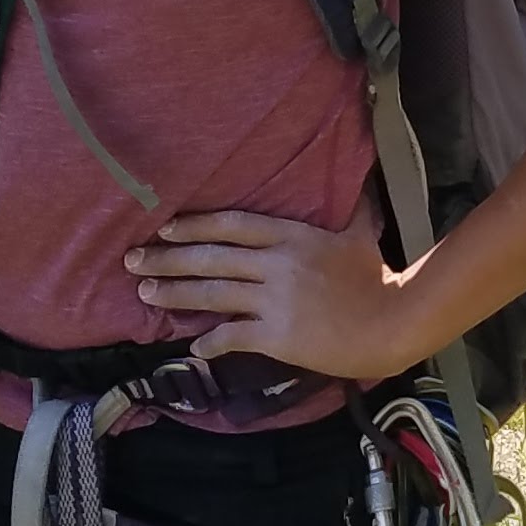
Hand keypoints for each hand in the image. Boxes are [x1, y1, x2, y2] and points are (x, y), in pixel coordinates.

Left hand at [125, 196, 422, 382]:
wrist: (392, 323)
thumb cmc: (376, 277)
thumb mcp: (360, 233)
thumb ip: (351, 208)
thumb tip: (360, 178)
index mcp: (291, 236)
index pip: (232, 225)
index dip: (195, 225)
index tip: (165, 226)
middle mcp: (275, 265)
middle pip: (210, 258)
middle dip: (167, 259)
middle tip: (133, 261)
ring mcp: (273, 301)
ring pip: (212, 294)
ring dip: (174, 295)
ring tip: (145, 295)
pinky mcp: (276, 336)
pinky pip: (233, 337)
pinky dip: (211, 343)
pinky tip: (193, 347)